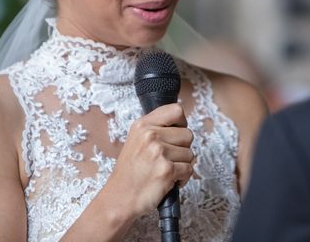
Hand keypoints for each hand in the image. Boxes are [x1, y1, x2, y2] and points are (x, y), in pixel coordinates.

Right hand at [107, 103, 193, 218]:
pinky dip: (183, 178)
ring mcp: (159, 152)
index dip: (181, 124)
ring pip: (190, 153)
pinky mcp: (167, 170)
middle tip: (167, 159)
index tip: (175, 135)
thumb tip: (181, 124)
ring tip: (165, 170)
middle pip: (188, 134)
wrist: (119, 198)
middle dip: (182, 149)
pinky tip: (169, 181)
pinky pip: (189, 169)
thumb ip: (155, 128)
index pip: (176, 111)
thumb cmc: (130, 172)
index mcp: (142, 125)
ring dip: (182, 165)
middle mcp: (150, 135)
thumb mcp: (135, 140)